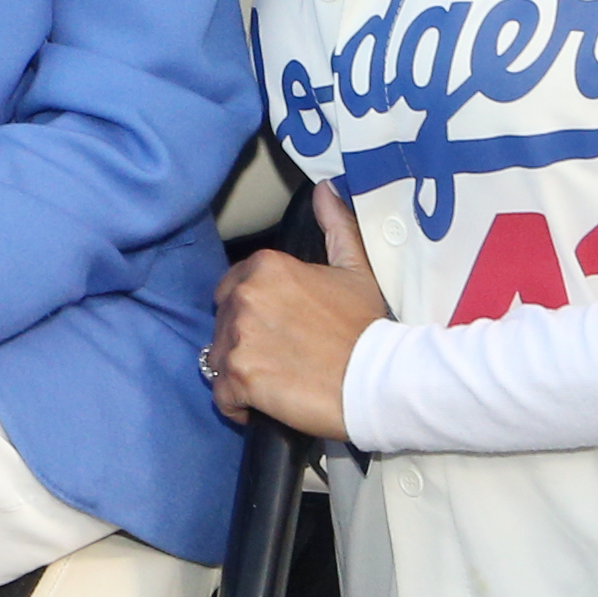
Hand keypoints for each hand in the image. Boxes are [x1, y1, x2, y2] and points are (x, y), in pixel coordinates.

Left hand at [208, 188, 389, 438]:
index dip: (252, 313)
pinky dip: (238, 405)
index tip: (278, 330)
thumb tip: (326, 190)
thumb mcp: (355, 270)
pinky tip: (264, 405)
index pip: (232, 289)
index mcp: (266, 268)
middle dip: (244, 342)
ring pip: (218, 359)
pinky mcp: (238, 376)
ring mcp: (238, 337)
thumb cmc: (368, 329)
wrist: (379, 379)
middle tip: (281, 358)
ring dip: (240, 373)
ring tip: (276, 382)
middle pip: (223, 324)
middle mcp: (246, 297)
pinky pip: (221, 395)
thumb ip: (336, 227)